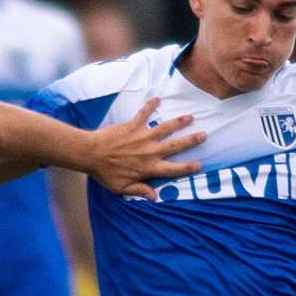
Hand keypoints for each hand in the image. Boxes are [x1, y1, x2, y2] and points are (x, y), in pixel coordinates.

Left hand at [84, 99, 204, 198]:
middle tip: (204, 135)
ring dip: (179, 121)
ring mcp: (142, 137)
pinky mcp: (133, 126)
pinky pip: (144, 113)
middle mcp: (150, 152)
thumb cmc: (105, 173)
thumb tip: (155, 197)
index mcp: (149, 168)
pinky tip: (158, 98)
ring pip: (165, 128)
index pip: (173, 169)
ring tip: (190, 116)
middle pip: (176, 145)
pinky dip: (150, 105)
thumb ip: (139, 190)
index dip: (188, 168)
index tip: (199, 164)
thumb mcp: (122, 188)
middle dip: (191, 140)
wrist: (91, 154)